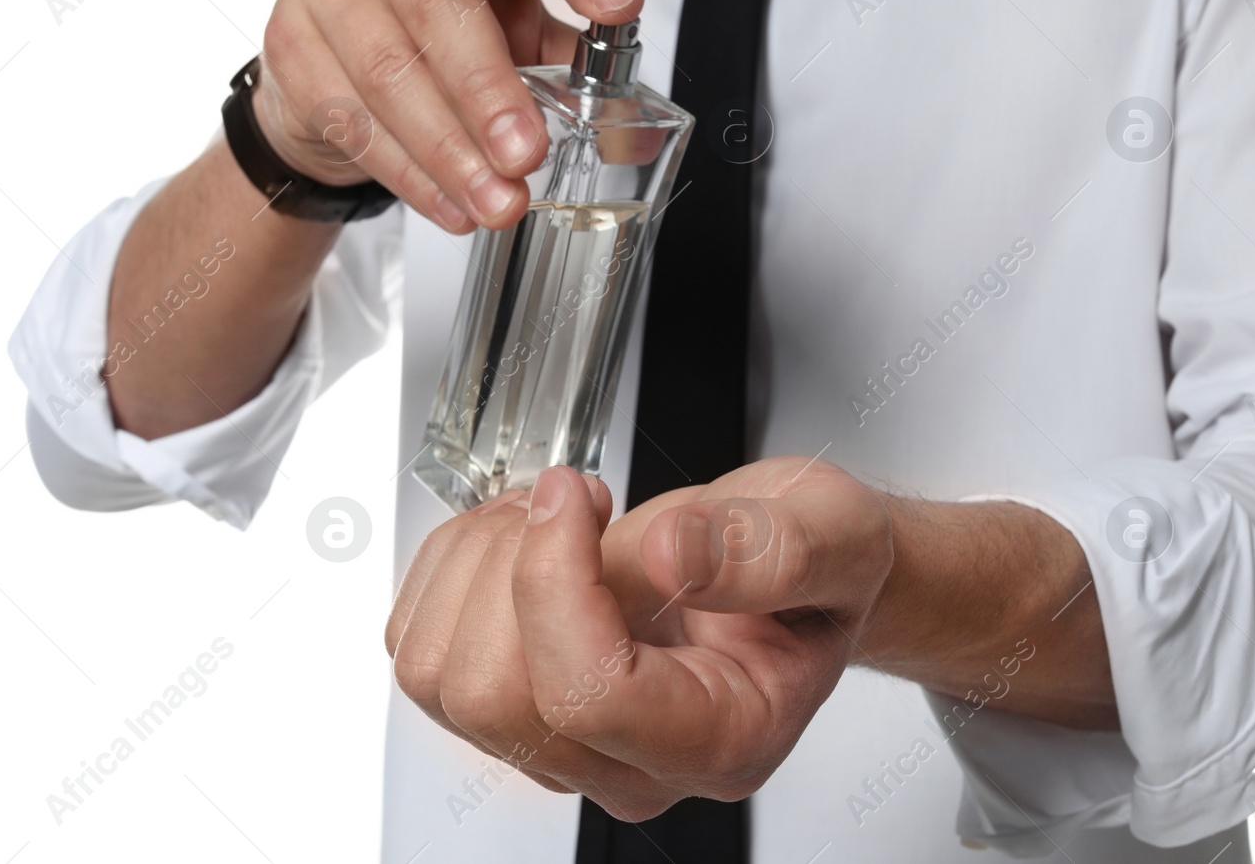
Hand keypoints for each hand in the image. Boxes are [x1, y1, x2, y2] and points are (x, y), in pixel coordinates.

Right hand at [254, 0, 643, 232]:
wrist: (334, 58)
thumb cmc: (441, 30)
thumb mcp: (512, 27)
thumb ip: (567, 61)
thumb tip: (628, 127)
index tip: (618, 4)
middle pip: (437, 5)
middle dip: (487, 92)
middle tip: (527, 155)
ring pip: (388, 73)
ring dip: (448, 151)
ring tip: (495, 203)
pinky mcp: (290, 40)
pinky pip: (350, 117)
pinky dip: (408, 173)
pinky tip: (449, 206)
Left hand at [384, 459, 894, 818]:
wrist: (797, 576)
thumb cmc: (813, 569)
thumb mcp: (833, 533)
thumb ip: (772, 549)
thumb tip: (673, 556)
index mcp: (716, 737)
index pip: (587, 694)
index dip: (553, 579)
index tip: (574, 493)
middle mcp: (628, 762)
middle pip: (492, 697)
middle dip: (508, 566)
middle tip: (569, 498)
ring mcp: (560, 742)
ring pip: (439, 675)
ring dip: (473, 563)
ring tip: (549, 512)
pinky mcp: (511, 704)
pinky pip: (421, 647)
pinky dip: (451, 568)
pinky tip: (519, 535)